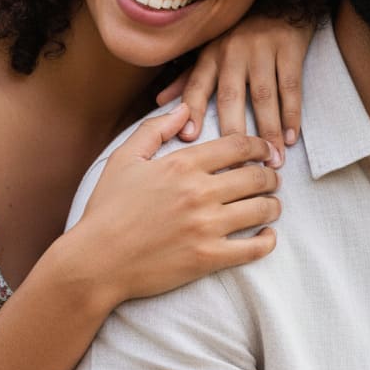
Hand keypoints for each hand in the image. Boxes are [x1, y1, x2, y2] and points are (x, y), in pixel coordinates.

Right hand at [67, 104, 281, 306]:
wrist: (96, 261)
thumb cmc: (107, 209)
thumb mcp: (124, 159)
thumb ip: (155, 129)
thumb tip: (184, 109)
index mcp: (182, 165)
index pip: (238, 146)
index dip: (259, 146)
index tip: (266, 152)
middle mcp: (199, 192)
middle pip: (256, 176)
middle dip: (271, 176)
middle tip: (272, 179)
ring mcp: (206, 226)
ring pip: (261, 209)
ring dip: (273, 205)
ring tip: (272, 205)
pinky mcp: (208, 258)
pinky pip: (253, 249)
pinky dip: (267, 241)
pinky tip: (267, 236)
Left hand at [156, 16, 315, 154]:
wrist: (281, 3)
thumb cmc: (240, 34)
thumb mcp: (210, 49)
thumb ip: (188, 77)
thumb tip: (160, 101)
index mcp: (211, 55)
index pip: (196, 85)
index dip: (191, 110)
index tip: (189, 138)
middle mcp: (232, 51)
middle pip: (230, 96)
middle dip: (234, 132)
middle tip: (238, 167)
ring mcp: (261, 49)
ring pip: (264, 96)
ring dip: (268, 130)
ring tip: (273, 159)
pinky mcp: (288, 49)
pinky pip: (290, 87)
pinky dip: (291, 114)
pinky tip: (292, 138)